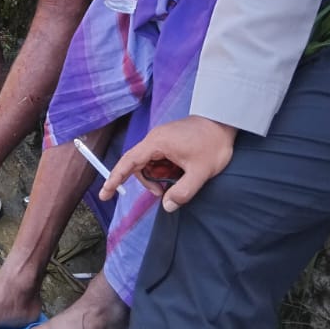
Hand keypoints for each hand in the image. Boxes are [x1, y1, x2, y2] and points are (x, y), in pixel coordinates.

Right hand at [102, 115, 237, 212]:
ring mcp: (162, 138)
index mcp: (157, 143)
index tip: (105, 193)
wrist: (225, 122)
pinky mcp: (169, 140)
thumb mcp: (201, 172)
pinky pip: (158, 158)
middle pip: (138, 164)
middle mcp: (155, 139)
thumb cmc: (212, 144)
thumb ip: (183, 191)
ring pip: (149, 163)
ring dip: (157, 176)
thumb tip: (167, 206)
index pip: (129, 162)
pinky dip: (164, 170)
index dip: (115, 178)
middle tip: (163, 194)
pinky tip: (179, 173)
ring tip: (177, 182)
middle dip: (147, 182)